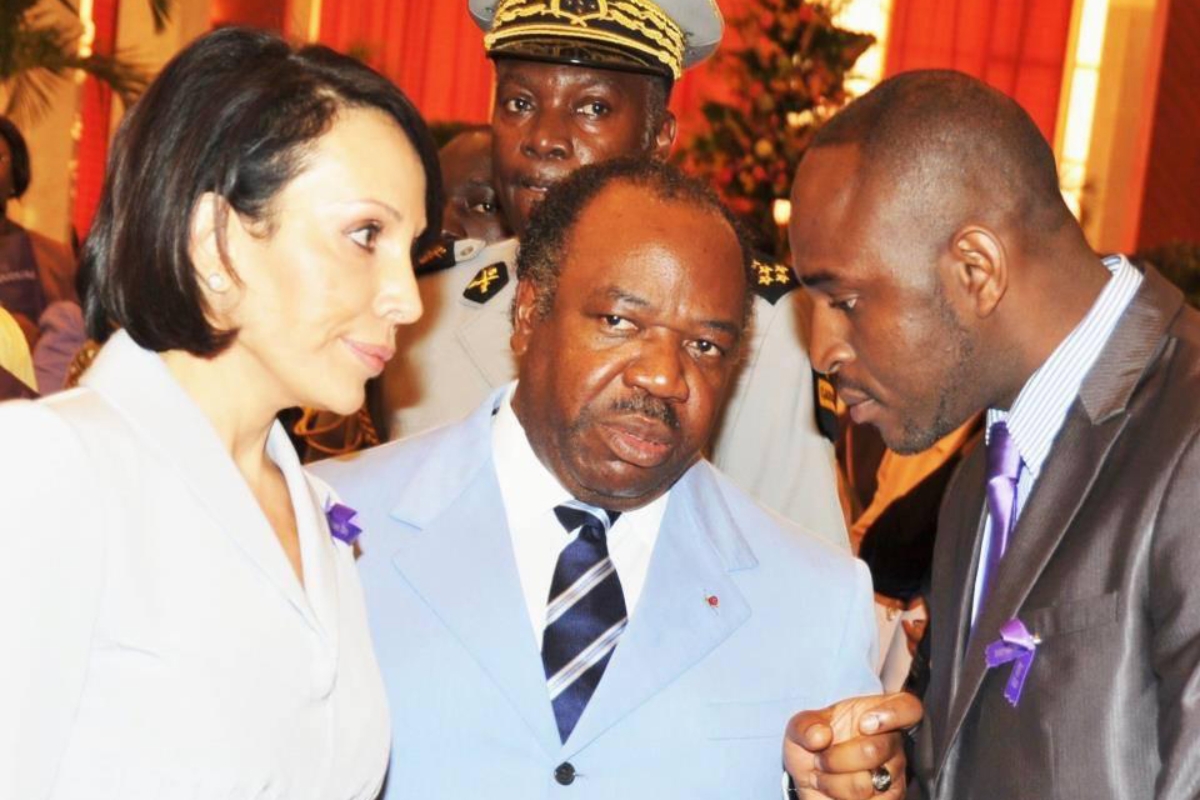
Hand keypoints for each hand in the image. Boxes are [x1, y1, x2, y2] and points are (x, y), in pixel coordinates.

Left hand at [783, 691, 922, 799]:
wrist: (811, 778)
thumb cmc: (813, 746)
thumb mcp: (801, 728)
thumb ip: (805, 725)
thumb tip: (820, 735)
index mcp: (878, 714)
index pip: (908, 707)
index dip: (892, 714)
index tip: (864, 724)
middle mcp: (892, 744)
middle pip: (877, 749)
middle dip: (836, 757)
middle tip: (821, 758)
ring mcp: (894, 775)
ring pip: (867, 783)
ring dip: (834, 782)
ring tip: (823, 775)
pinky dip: (839, 798)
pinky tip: (833, 791)